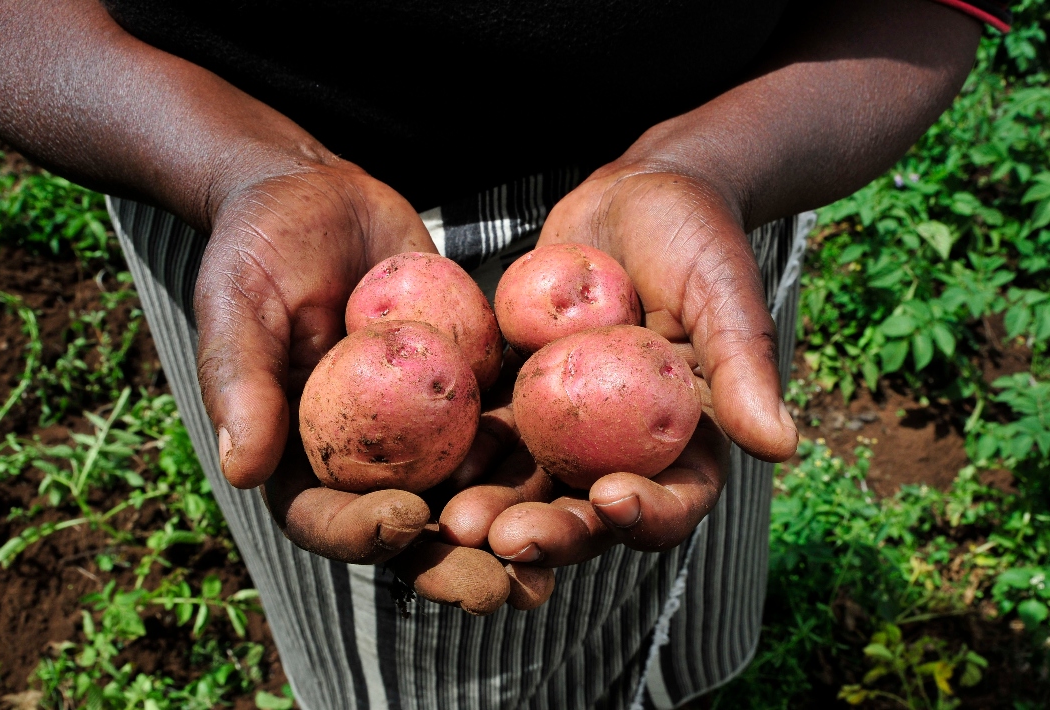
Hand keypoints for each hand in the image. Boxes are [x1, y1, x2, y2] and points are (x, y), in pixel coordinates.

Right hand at [193, 156, 550, 613]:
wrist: (322, 195)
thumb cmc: (261, 245)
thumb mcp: (238, 300)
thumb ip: (240, 380)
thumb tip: (240, 470)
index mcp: (298, 454)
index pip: (327, 516)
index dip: (364, 532)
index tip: (409, 520)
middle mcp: (366, 454)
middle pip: (409, 526)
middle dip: (455, 561)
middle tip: (503, 585)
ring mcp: (422, 426)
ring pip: (469, 488)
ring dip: (513, 522)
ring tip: (562, 546)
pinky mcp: (468, 388)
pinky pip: (506, 423)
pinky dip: (541, 450)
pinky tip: (589, 471)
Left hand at [439, 161, 796, 565]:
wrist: (636, 193)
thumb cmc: (697, 239)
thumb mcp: (724, 295)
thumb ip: (744, 369)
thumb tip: (782, 447)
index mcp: (688, 440)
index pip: (676, 499)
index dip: (646, 515)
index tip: (609, 498)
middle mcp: (626, 446)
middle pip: (591, 509)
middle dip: (552, 531)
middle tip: (506, 539)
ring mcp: (570, 426)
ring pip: (532, 481)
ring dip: (495, 506)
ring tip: (456, 519)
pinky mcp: (523, 394)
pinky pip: (492, 429)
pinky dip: (466, 449)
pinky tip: (431, 460)